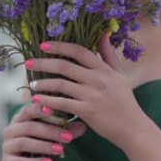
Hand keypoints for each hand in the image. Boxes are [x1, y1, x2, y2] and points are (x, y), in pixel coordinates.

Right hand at [1, 102, 86, 160]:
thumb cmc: (39, 148)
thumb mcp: (53, 138)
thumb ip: (65, 130)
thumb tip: (84, 126)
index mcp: (20, 119)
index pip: (29, 109)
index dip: (40, 109)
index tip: (54, 110)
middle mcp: (11, 130)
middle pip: (29, 127)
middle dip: (50, 131)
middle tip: (68, 137)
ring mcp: (6, 146)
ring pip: (24, 142)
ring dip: (44, 146)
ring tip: (61, 150)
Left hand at [25, 32, 146, 148]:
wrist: (132, 127)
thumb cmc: (124, 100)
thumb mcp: (119, 74)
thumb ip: (109, 54)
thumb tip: (104, 33)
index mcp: (104, 68)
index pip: (79, 51)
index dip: (59, 46)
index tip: (43, 45)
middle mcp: (97, 79)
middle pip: (64, 66)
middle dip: (43, 63)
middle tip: (28, 63)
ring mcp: (92, 95)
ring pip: (60, 84)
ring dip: (43, 83)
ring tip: (32, 85)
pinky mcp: (88, 111)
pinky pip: (62, 103)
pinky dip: (48, 101)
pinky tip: (38, 100)